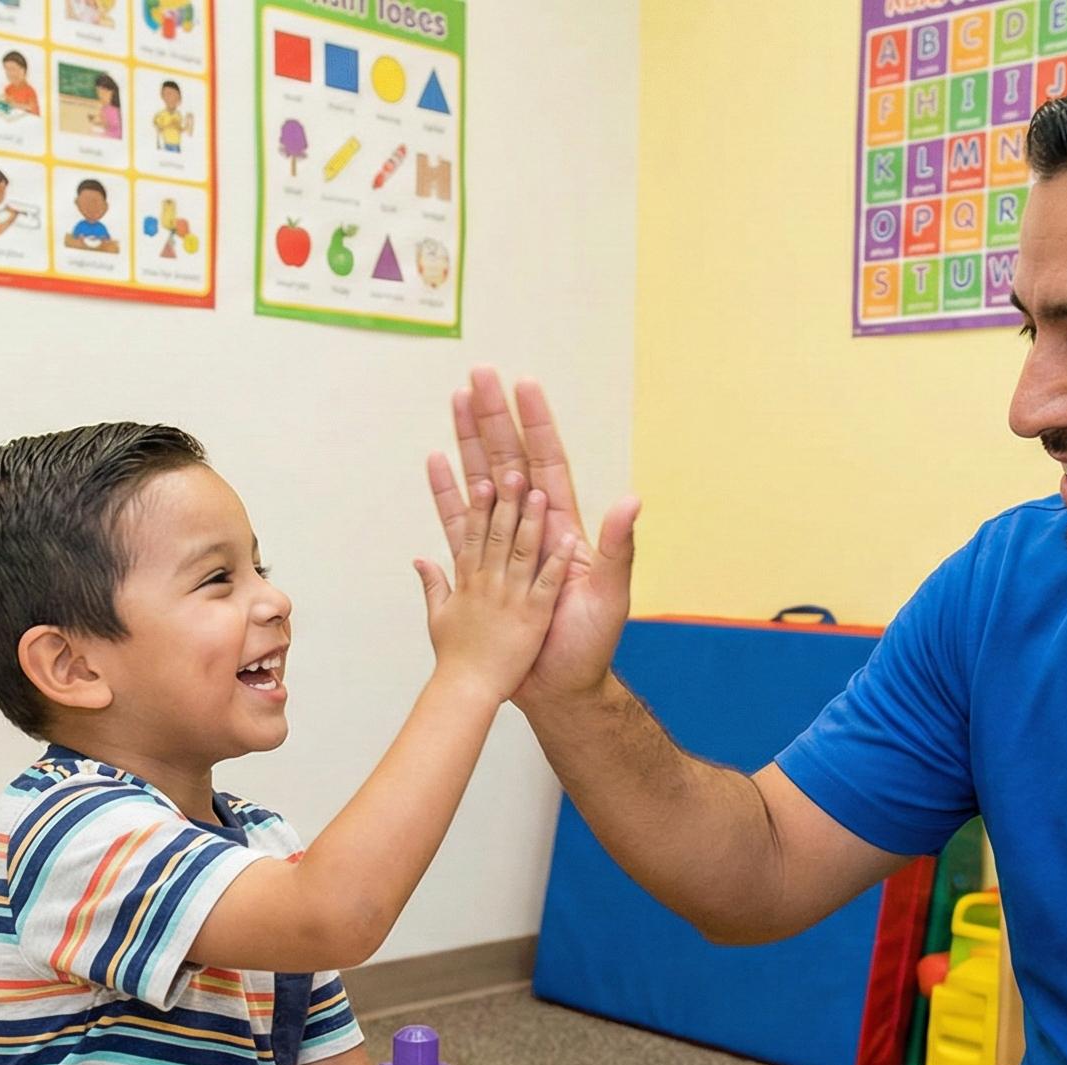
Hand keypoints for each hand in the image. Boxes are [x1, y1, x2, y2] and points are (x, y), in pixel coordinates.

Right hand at [426, 368, 639, 708]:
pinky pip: (459, 522)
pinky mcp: (480, 567)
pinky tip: (436, 461)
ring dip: (468, 441)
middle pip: (510, 458)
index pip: (548, 461)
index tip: (522, 385)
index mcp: (564, 527)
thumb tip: (630, 501)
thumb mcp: (611, 594)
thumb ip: (617, 547)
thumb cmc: (589, 643)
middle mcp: (533, 527)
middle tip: (479, 375)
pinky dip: (447, 491)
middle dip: (494, 417)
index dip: (535, 423)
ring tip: (455, 401)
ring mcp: (504, 543)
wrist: (559, 686)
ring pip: (482, 480)